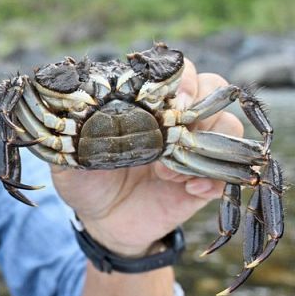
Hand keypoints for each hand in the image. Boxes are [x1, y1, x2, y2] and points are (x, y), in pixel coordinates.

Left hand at [51, 59, 243, 255]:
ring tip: (170, 167)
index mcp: (141, 106)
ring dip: (205, 139)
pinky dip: (213, 178)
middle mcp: (172, 120)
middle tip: (178, 118)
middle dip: (200, 96)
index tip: (163, 94)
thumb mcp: (69, 161)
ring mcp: (191, 148)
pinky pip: (225, 171)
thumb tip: (71, 121)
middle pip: (210, 87)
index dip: (175, 76)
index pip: (171, 72)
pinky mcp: (202, 180)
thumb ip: (69, 141)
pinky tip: (188, 189)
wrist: (101, 223)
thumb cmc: (85, 182)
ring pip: (227, 123)